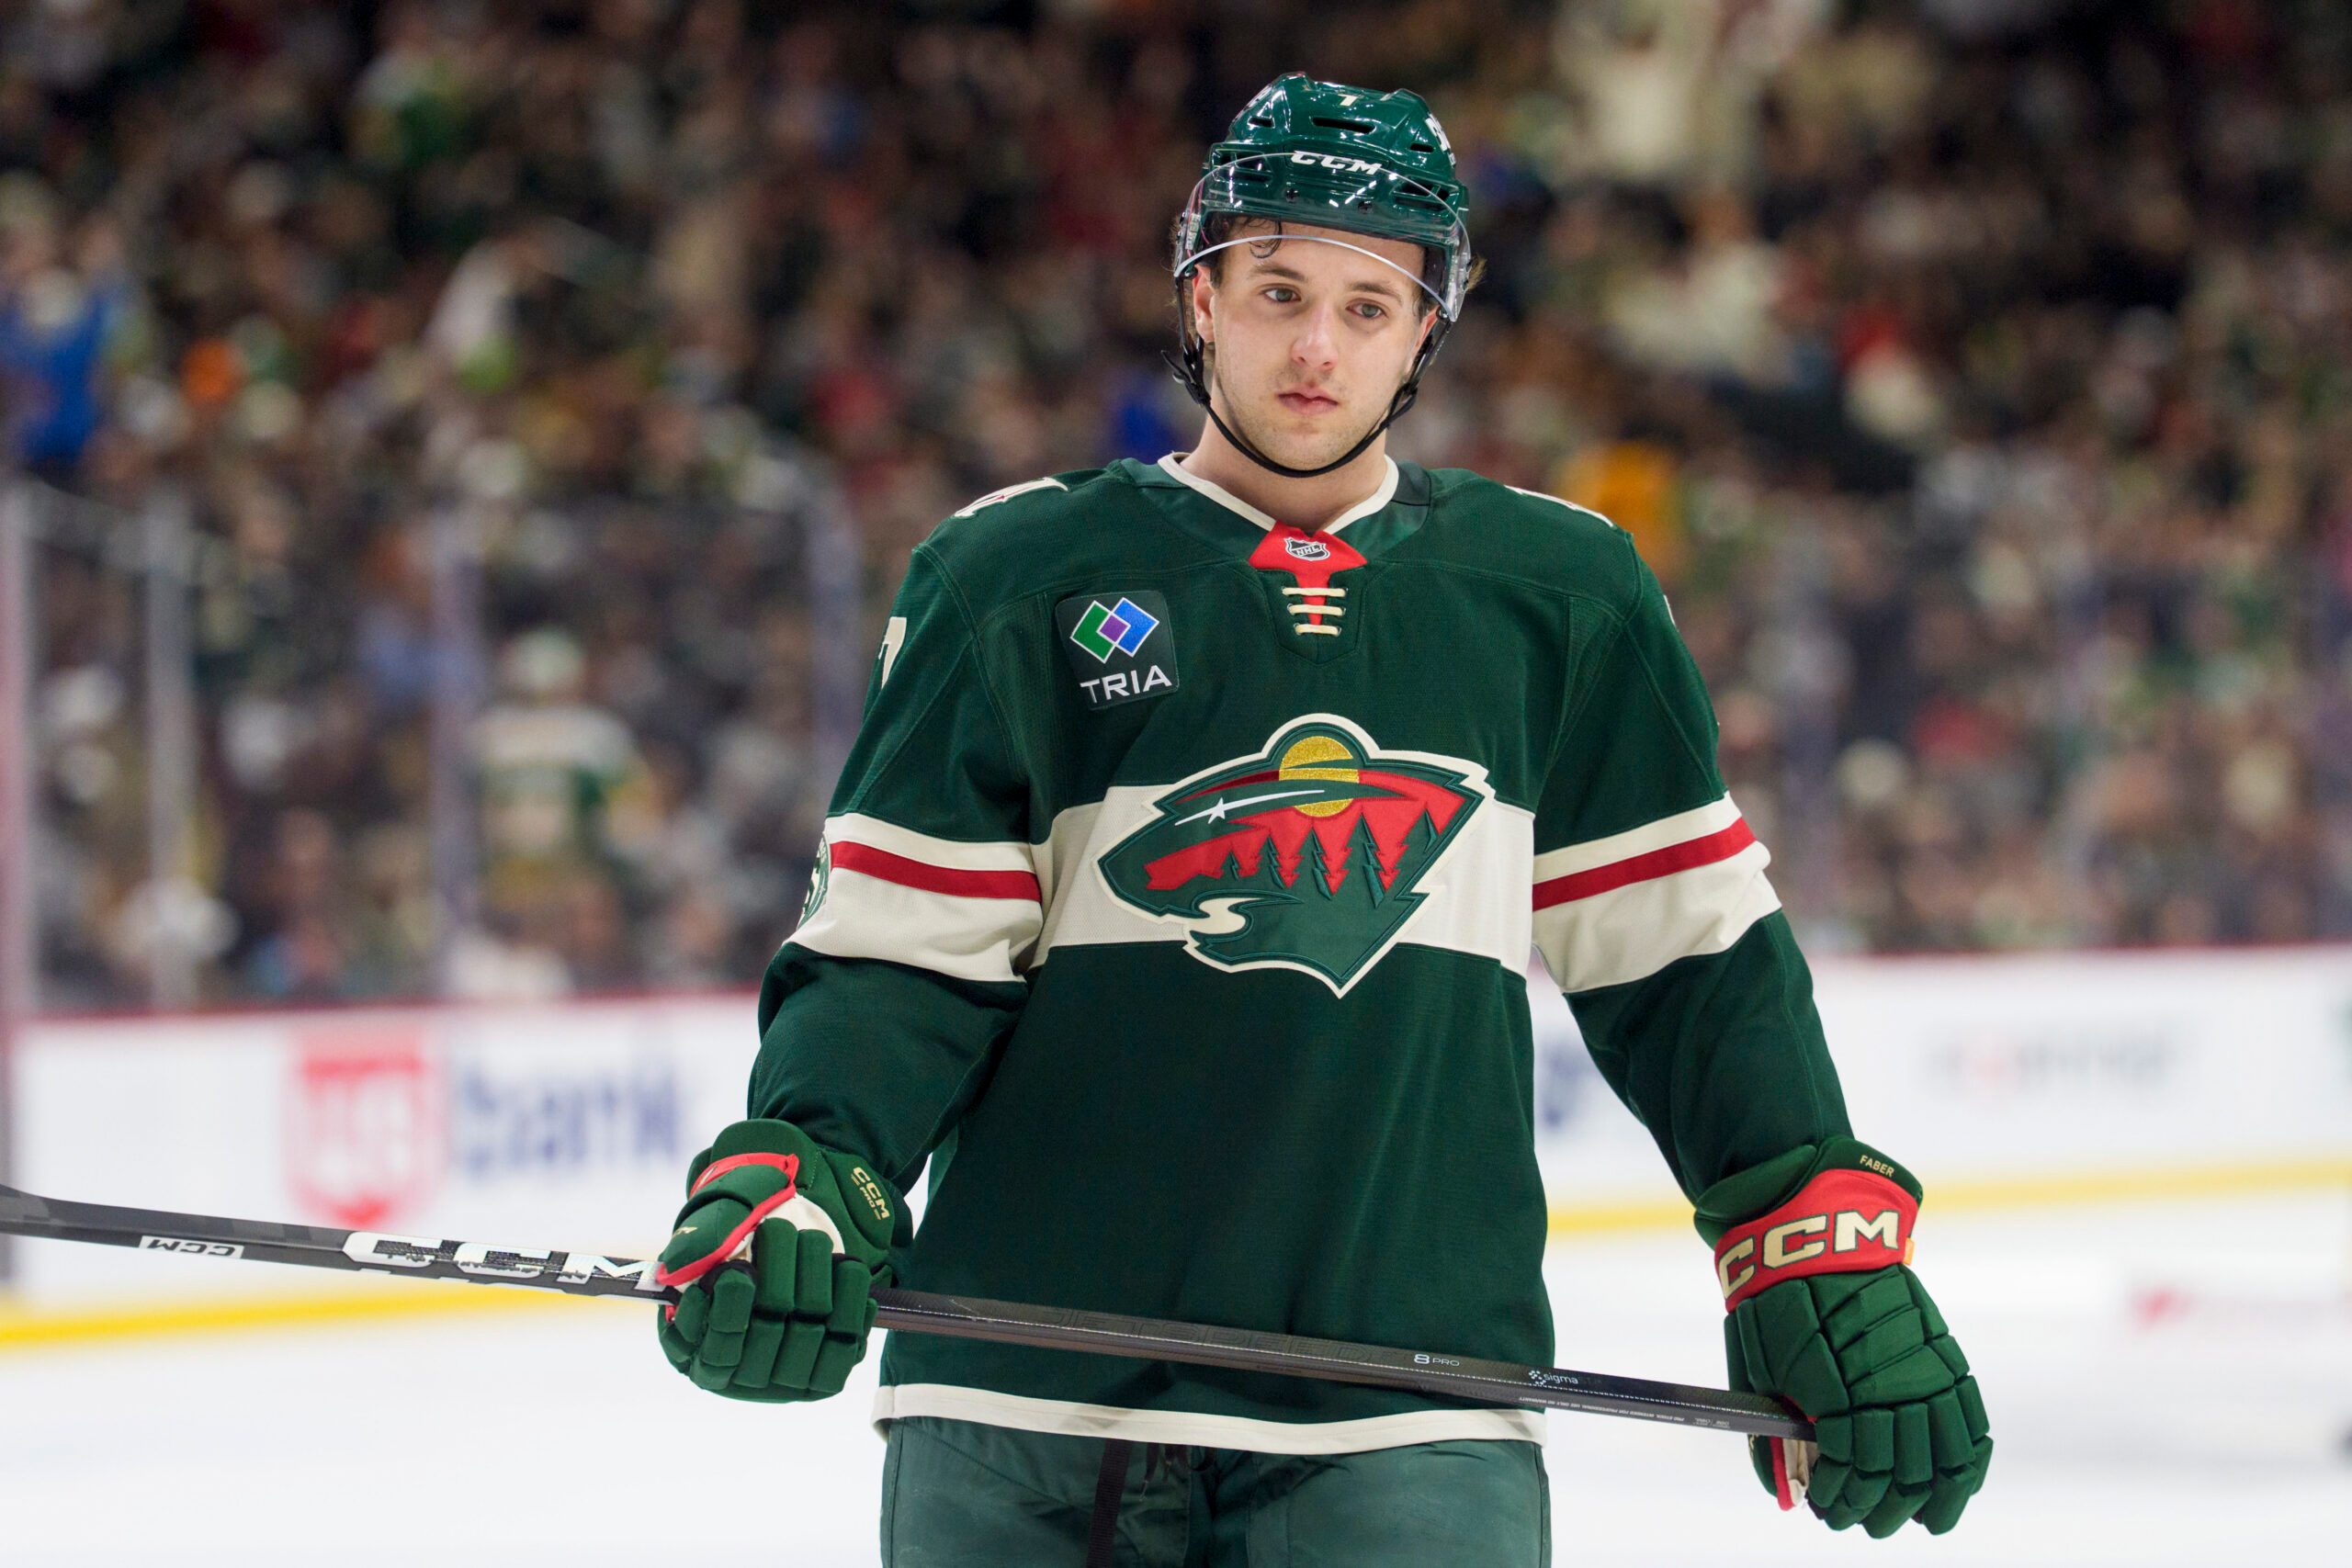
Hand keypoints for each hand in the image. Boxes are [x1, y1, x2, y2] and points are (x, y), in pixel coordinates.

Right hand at [654, 1119, 905, 1401]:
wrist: (793, 1217)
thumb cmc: (743, 1222)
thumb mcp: (716, 1218)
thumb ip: (699, 1239)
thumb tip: (677, 1266)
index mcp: (695, 1348)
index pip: (715, 1352)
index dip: (726, 1315)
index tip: (734, 1275)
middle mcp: (739, 1371)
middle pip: (766, 1338)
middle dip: (777, 1277)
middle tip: (777, 1227)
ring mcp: (785, 1375)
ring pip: (808, 1336)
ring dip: (814, 1278)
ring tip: (809, 1238)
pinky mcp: (827, 1367)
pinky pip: (847, 1346)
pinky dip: (852, 1303)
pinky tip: (846, 1269)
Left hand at [1696, 1138, 1991, 1535]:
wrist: (1814, 1234)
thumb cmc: (1775, 1302)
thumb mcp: (1757, 1370)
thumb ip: (1774, 1436)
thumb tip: (1784, 1494)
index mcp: (1837, 1389)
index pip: (1853, 1470)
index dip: (1841, 1500)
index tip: (1826, 1511)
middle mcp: (1888, 1384)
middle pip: (1899, 1473)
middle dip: (1879, 1509)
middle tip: (1862, 1523)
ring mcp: (1923, 1368)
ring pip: (1944, 1455)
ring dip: (1932, 1498)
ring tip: (1922, 1521)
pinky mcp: (1945, 1353)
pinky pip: (1969, 1419)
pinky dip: (1967, 1461)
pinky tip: (1957, 1485)